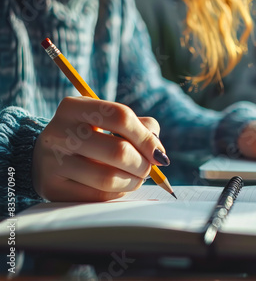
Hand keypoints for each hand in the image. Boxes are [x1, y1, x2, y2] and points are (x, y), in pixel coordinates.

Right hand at [32, 97, 168, 201]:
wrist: (48, 156)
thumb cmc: (90, 136)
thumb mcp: (109, 121)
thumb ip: (140, 127)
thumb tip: (158, 152)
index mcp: (74, 107)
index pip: (121, 117)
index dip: (146, 138)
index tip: (158, 154)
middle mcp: (58, 132)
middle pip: (118, 151)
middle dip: (143, 164)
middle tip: (148, 169)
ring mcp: (51, 161)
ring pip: (108, 178)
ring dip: (133, 181)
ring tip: (137, 178)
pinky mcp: (52, 188)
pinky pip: (97, 196)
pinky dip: (118, 193)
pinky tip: (119, 186)